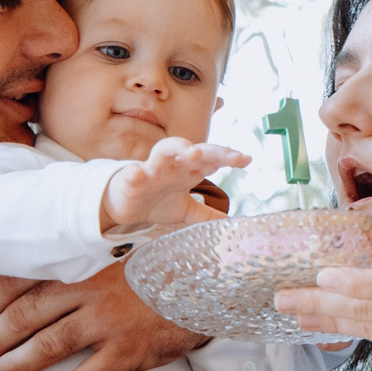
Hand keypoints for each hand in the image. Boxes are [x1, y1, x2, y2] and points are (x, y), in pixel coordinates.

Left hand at [0, 264, 208, 370]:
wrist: (217, 276)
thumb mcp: (125, 243)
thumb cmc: (170, 257)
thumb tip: (54, 266)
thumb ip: (89, 255)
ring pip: (49, 345)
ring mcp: (109, 322)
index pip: (24, 279)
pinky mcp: (130, 350)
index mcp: (84, 261)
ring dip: (15, 363)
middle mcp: (90, 290)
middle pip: (27, 315)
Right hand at [102, 138, 249, 231]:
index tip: (247, 159)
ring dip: (179, 148)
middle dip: (214, 151)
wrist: (124, 206)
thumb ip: (207, 214)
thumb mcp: (186, 210)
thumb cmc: (155, 201)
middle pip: (195, 151)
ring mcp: (152, 169)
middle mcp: (173, 165)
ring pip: (165, 150)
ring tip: (194, 153)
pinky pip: (133, 173)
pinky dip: (135, 173)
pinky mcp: (131, 179)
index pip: (212, 159)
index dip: (229, 157)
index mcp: (187, 170)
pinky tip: (138, 173)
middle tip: (232, 156)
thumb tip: (230, 222)